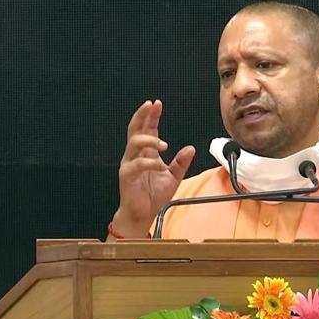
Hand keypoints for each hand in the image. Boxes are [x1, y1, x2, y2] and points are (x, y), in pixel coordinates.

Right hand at [112, 100, 194, 237]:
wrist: (143, 214)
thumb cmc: (154, 195)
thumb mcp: (174, 177)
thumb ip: (181, 162)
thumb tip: (191, 148)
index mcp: (146, 153)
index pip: (147, 130)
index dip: (151, 116)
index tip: (157, 104)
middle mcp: (135, 155)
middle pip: (135, 130)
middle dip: (142, 116)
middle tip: (151, 105)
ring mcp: (129, 164)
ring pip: (134, 144)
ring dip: (149, 140)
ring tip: (164, 144)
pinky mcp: (127, 176)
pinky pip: (137, 165)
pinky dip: (149, 163)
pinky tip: (160, 166)